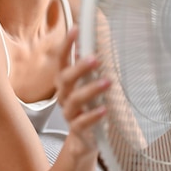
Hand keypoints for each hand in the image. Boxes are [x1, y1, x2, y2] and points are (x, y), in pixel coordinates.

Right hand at [55, 27, 108, 152]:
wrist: (85, 141)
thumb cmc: (89, 107)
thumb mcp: (90, 86)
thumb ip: (91, 69)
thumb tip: (98, 42)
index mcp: (66, 82)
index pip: (62, 60)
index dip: (67, 44)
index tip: (76, 28)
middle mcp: (64, 95)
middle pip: (65, 78)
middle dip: (79, 67)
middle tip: (95, 58)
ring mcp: (69, 113)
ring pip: (74, 99)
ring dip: (90, 89)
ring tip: (107, 82)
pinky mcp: (77, 130)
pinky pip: (81, 122)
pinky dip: (93, 115)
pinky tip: (104, 109)